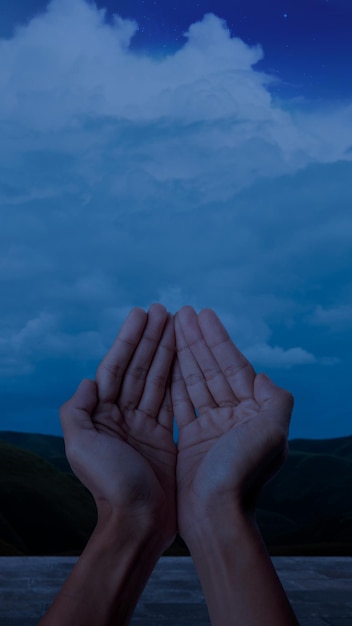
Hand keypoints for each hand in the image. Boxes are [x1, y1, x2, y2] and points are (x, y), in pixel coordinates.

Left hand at [60, 304, 176, 546]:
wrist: (139, 523)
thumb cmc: (110, 486)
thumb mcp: (81, 447)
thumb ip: (77, 411)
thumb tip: (89, 380)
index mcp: (101, 415)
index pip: (117, 367)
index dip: (129, 339)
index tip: (143, 313)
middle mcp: (122, 416)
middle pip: (139, 367)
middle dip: (151, 338)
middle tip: (165, 310)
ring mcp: (145, 425)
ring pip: (158, 379)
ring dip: (167, 351)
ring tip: (178, 324)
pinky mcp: (165, 437)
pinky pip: (173, 399)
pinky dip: (180, 377)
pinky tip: (188, 358)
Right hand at [172, 306, 293, 538]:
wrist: (215, 516)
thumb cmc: (242, 475)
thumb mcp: (273, 434)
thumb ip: (277, 400)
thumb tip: (264, 377)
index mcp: (253, 411)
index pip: (233, 365)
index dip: (218, 339)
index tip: (202, 314)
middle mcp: (233, 416)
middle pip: (212, 368)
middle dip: (196, 340)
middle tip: (180, 312)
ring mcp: (211, 427)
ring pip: (194, 381)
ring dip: (183, 354)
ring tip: (170, 328)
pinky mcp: (190, 439)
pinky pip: (180, 402)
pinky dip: (173, 381)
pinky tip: (164, 361)